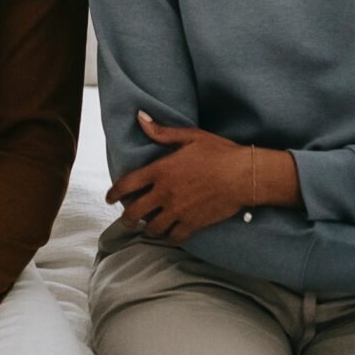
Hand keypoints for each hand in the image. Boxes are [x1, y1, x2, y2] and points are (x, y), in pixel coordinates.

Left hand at [106, 112, 268, 241]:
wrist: (245, 175)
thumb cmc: (219, 152)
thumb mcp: (190, 136)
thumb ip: (162, 131)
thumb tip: (140, 117)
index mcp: (160, 171)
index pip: (126, 185)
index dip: (113, 194)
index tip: (110, 199)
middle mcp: (164, 193)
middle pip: (134, 212)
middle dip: (127, 217)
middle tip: (127, 218)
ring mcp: (178, 211)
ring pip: (152, 228)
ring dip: (147, 228)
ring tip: (148, 226)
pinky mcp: (193, 223)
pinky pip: (173, 237)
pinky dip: (169, 237)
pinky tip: (169, 233)